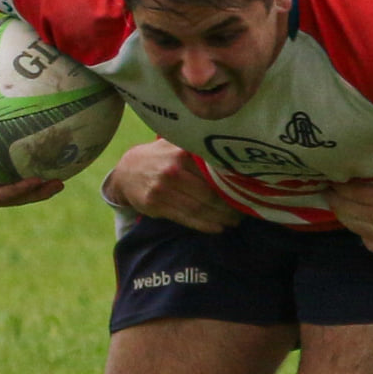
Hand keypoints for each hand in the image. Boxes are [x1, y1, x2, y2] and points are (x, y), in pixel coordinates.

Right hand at [0, 121, 62, 210]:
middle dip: (36, 194)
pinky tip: (52, 157)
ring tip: (62, 176)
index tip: (34, 182)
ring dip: (40, 186)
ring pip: (19, 189)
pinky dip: (33, 168)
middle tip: (58, 183)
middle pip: (14, 198)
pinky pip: (17, 174)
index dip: (16, 193)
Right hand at [103, 139, 241, 231]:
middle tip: (242, 212)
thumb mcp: (176, 145)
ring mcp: (162, 189)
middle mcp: (172, 170)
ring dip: (219, 218)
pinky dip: (204, 225)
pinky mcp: (155, 205)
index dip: (232, 186)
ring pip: (198, 208)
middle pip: (208, 194)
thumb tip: (234, 157)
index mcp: (182, 153)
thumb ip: (199, 150)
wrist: (126, 172)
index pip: (214, 173)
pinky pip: (186, 218)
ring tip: (233, 221)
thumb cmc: (160, 158)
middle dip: (229, 206)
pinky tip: (217, 228)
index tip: (245, 194)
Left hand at [327, 149, 372, 281]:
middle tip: (326, 188)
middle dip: (334, 198)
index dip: (340, 185)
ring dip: (343, 214)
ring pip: (353, 227)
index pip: (355, 193)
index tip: (332, 175)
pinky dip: (359, 230)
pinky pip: (365, 241)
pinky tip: (359, 222)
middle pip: (347, 210)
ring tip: (336, 202)